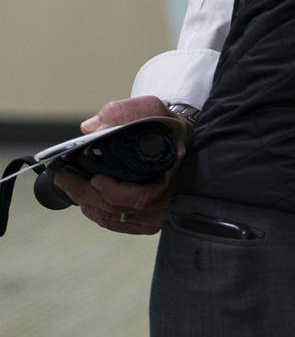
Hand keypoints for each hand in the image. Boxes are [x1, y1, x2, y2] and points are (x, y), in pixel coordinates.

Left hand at [54, 96, 188, 234]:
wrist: (188, 142)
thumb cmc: (170, 129)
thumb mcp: (154, 111)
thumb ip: (125, 113)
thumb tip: (90, 128)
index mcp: (172, 177)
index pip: (140, 198)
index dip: (114, 191)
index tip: (95, 178)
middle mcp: (167, 203)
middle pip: (119, 208)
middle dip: (86, 193)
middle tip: (63, 178)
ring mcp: (159, 216)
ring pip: (116, 218)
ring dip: (89, 204)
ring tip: (70, 188)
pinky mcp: (151, 222)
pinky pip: (120, 225)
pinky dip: (100, 216)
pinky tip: (87, 204)